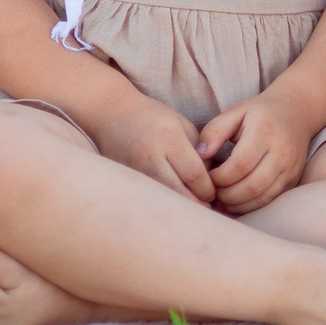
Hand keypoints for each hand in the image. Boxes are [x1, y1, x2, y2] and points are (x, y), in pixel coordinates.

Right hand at [90, 95, 214, 205]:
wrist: (112, 113)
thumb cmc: (155, 119)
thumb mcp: (184, 127)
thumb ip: (201, 154)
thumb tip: (213, 184)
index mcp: (170, 140)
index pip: (195, 176)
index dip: (208, 190)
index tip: (213, 195)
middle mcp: (151, 157)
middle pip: (179, 194)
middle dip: (195, 205)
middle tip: (205, 208)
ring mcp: (134, 171)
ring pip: (162, 202)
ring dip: (178, 209)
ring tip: (189, 210)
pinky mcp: (123, 180)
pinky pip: (146, 200)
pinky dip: (159, 206)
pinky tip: (168, 206)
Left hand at [197, 89, 316, 215]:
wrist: (296, 112)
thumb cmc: (259, 113)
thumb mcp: (235, 112)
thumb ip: (214, 131)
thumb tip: (199, 155)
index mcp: (265, 131)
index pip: (240, 164)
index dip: (219, 177)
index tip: (207, 176)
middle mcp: (282, 152)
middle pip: (252, 186)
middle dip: (226, 195)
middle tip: (212, 192)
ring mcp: (290, 168)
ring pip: (262, 197)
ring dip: (237, 204)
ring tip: (222, 198)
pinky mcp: (294, 179)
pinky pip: (270, 200)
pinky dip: (250, 206)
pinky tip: (236, 201)